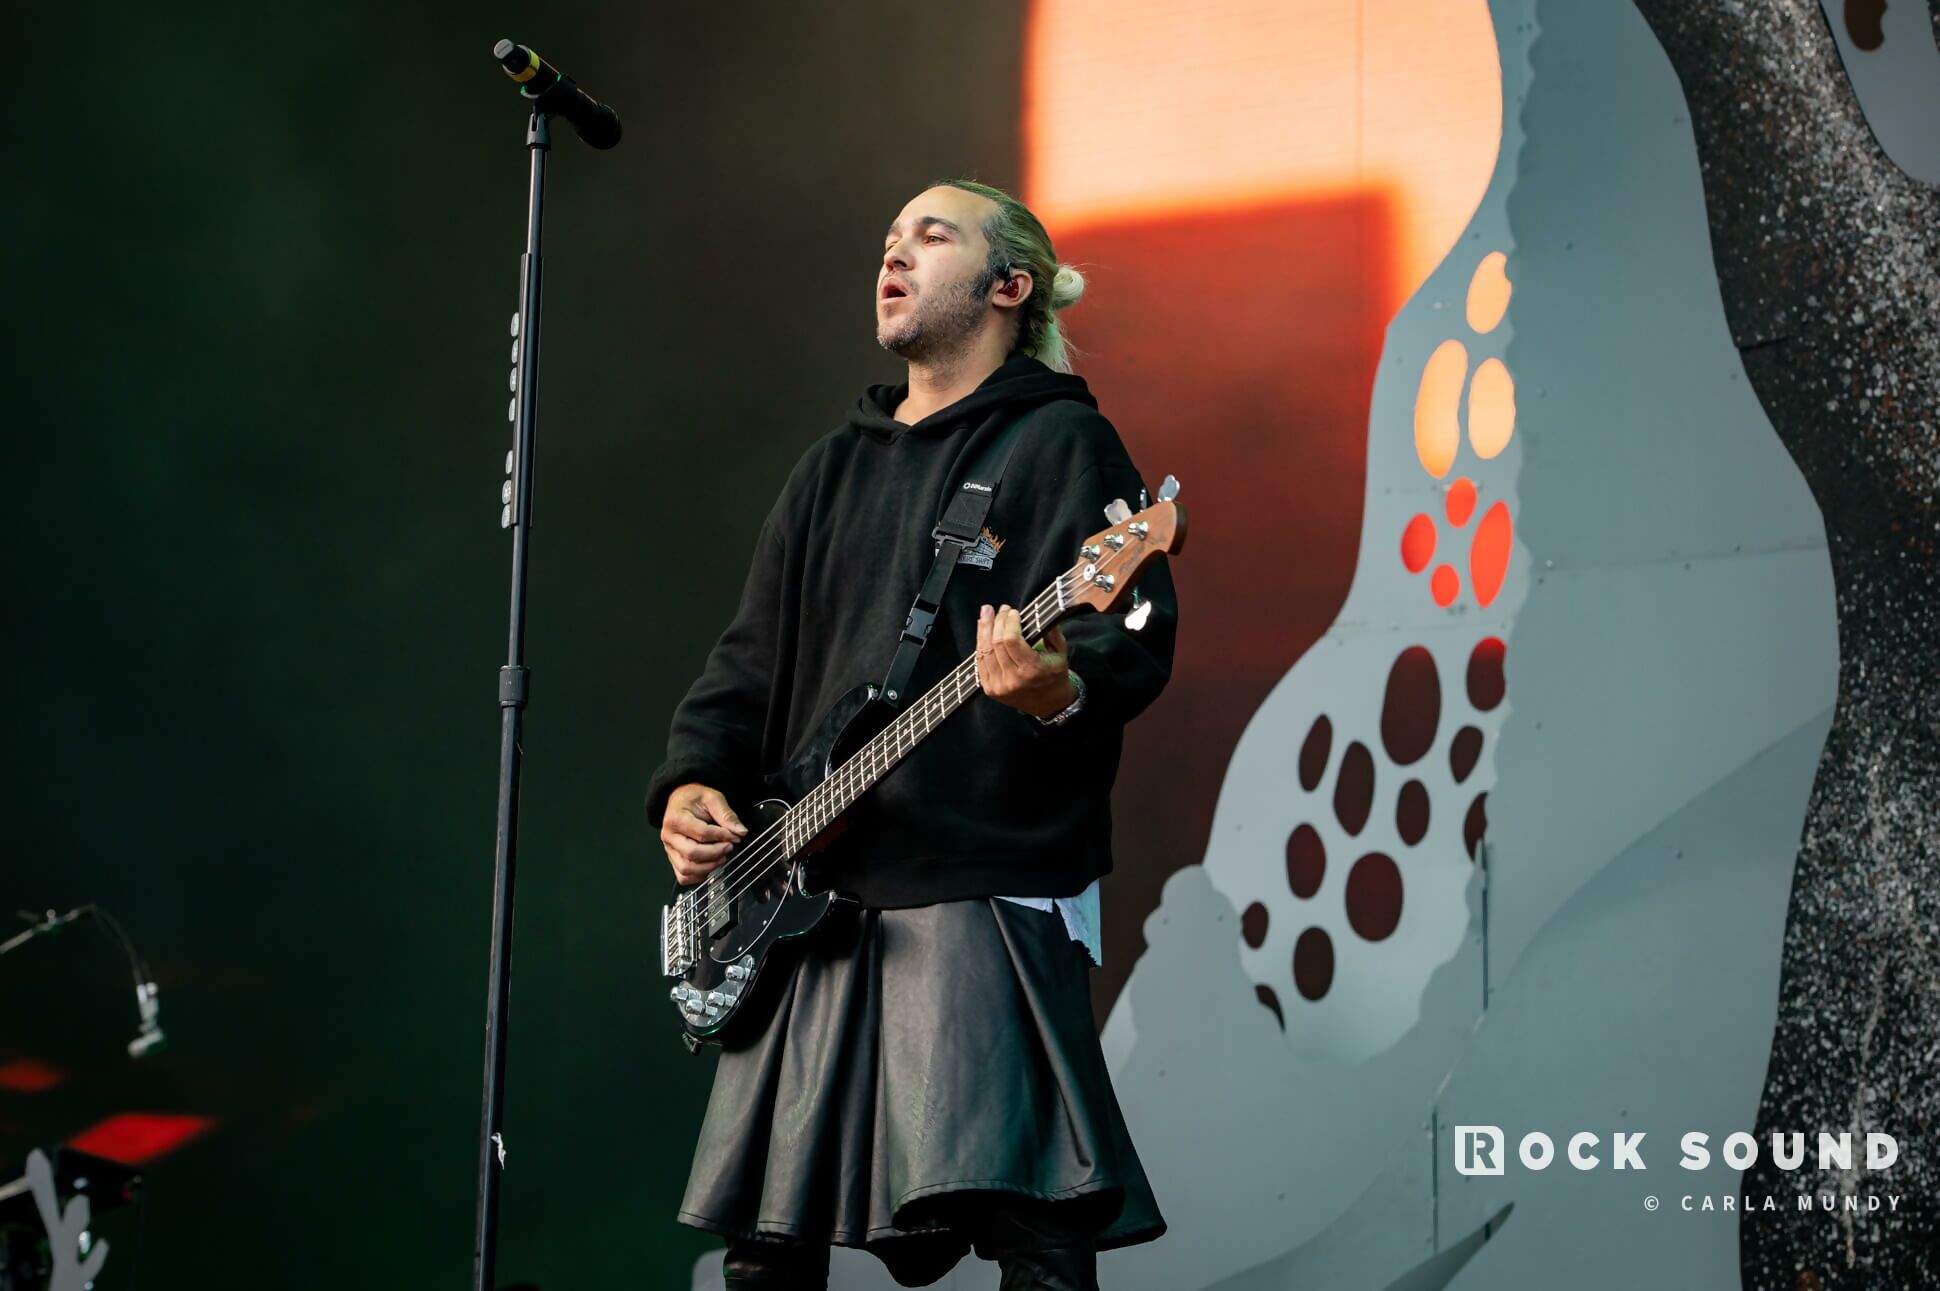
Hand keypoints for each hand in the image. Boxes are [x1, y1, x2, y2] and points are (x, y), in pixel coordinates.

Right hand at [661, 783, 747, 884]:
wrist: (681, 800)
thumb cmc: (694, 799)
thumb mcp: (713, 798)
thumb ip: (727, 815)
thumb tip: (740, 831)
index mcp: (676, 818)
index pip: (701, 833)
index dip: (722, 836)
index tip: (734, 835)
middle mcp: (669, 836)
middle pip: (692, 853)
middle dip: (716, 853)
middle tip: (730, 847)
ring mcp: (669, 849)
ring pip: (687, 869)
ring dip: (709, 866)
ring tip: (722, 857)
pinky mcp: (673, 858)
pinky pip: (683, 876)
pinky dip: (699, 875)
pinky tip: (711, 865)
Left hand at [976, 603, 1076, 718]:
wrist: (1049, 704)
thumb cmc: (1055, 674)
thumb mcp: (1060, 652)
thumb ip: (1051, 630)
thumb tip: (1037, 611)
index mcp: (1032, 670)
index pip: (1011, 640)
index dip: (1009, 622)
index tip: (1013, 612)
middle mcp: (1013, 680)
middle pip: (996, 643)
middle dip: (997, 621)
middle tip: (1002, 609)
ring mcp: (999, 686)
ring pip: (984, 651)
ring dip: (984, 629)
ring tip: (986, 614)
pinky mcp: (990, 689)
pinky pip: (980, 661)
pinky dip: (980, 644)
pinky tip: (983, 631)